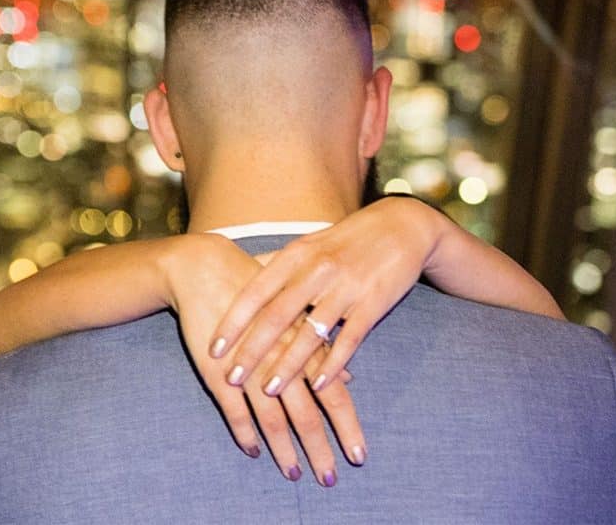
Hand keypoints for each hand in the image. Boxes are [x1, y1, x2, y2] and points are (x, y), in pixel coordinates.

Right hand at [162, 233, 365, 483]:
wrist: (208, 270)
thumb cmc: (259, 290)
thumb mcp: (298, 315)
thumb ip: (323, 348)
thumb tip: (350, 376)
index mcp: (304, 346)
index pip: (334, 394)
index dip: (347, 426)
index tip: (359, 455)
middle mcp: (282, 361)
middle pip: (307, 414)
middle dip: (320, 450)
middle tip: (330, 478)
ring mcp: (250, 370)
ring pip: (273, 420)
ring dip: (284, 450)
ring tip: (294, 472)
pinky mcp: (219, 373)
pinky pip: (235, 414)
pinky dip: (246, 434)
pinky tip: (253, 451)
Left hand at [209, 196, 437, 396]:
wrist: (401, 225)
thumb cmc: (347, 239)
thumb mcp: (309, 244)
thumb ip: (277, 263)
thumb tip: (241, 273)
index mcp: (296, 256)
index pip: (256, 292)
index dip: (233, 322)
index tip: (214, 349)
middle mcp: (317, 270)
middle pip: (277, 316)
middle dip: (252, 350)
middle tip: (231, 378)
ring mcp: (345, 287)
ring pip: (310, 333)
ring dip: (287, 365)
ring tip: (268, 390)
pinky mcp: (373, 303)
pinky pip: (349, 339)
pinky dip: (332, 364)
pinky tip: (318, 385)